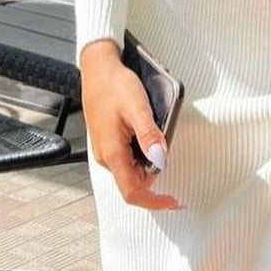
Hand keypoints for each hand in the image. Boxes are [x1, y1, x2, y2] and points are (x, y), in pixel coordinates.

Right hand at [79, 39, 181, 209]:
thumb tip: (161, 160)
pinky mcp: (109, 142)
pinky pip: (127, 159)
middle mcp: (107, 156)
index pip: (132, 192)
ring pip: (131, 171)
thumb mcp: (138, 108)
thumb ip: (149, 136)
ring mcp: (106, 150)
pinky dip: (142, 155)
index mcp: (113, 152)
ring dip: (149, 164)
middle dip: (155, 178)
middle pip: (134, 184)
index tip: (173, 202)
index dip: (154, 202)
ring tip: (158, 139)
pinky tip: (148, 136)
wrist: (97, 69)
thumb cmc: (114, 85)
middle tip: (170, 157)